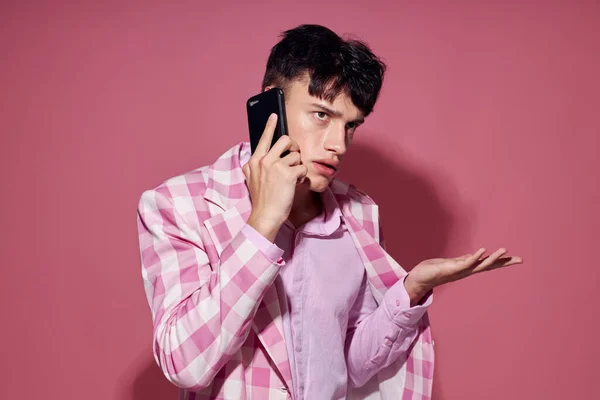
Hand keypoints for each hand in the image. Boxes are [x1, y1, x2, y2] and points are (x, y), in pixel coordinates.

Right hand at [243, 114, 307, 241]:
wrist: (265, 216)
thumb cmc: (262, 199)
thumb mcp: (251, 178)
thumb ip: (255, 165)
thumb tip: (262, 154)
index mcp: (254, 161)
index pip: (263, 138)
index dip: (270, 125)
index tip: (274, 114)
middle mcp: (263, 160)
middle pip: (286, 141)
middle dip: (294, 148)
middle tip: (293, 158)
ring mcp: (275, 167)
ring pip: (296, 156)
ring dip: (298, 167)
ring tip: (291, 178)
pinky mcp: (288, 174)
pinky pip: (303, 169)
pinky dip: (302, 178)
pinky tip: (295, 184)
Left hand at [404, 248, 522, 304]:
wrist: (417, 279)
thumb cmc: (433, 270)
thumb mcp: (451, 263)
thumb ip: (464, 260)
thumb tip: (476, 256)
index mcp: (467, 268)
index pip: (487, 264)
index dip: (502, 262)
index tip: (517, 259)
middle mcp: (465, 271)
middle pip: (488, 266)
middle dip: (504, 262)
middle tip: (521, 259)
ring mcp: (459, 270)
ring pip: (479, 264)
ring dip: (492, 258)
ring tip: (504, 250)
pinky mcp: (450, 269)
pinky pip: (465, 262)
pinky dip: (475, 257)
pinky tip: (483, 250)